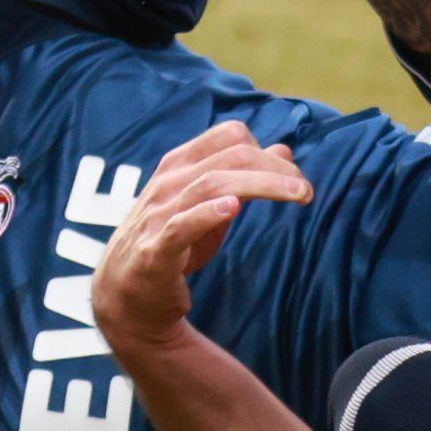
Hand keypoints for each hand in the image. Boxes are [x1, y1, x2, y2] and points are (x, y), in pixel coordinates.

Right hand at [90, 122, 311, 356]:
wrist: (125, 294)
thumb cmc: (170, 244)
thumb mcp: (209, 206)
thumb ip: (242, 178)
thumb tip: (285, 151)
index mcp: (179, 166)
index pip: (228, 136)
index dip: (265, 150)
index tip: (293, 176)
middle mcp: (168, 183)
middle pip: (229, 158)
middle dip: (273, 168)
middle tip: (306, 190)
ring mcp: (158, 215)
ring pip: (211, 184)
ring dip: (260, 185)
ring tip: (297, 194)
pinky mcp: (155, 250)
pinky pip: (180, 226)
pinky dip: (206, 214)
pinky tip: (231, 208)